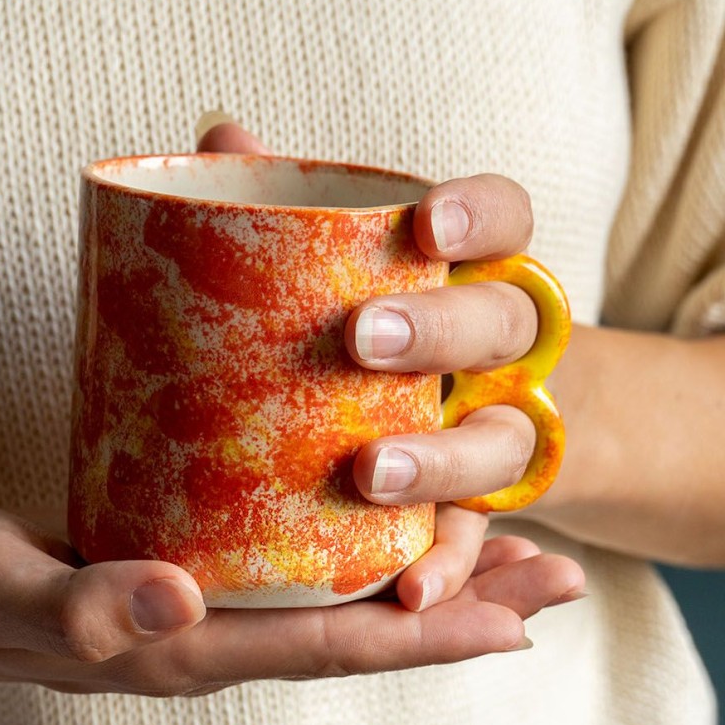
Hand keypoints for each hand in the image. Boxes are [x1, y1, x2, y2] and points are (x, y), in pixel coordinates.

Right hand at [0, 495, 582, 693]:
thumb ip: (76, 604)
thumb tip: (184, 602)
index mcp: (177, 650)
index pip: (325, 651)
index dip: (425, 641)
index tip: (517, 622)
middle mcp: (207, 633)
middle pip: (359, 630)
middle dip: (461, 608)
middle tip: (556, 574)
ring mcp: (200, 602)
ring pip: (338, 596)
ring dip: (428, 575)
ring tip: (511, 543)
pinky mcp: (183, 561)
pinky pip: (292, 564)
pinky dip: (359, 544)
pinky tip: (390, 514)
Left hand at [197, 113, 551, 609]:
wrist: (432, 413)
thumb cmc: (361, 323)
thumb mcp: (324, 268)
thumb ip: (282, 206)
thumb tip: (218, 132)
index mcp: (465, 272)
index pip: (507, 218)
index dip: (481, 213)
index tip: (425, 220)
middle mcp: (493, 351)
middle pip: (506, 327)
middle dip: (444, 331)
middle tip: (362, 337)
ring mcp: (490, 431)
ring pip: (502, 445)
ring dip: (446, 460)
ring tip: (370, 472)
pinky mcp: (471, 511)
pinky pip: (473, 540)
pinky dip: (452, 566)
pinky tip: (410, 592)